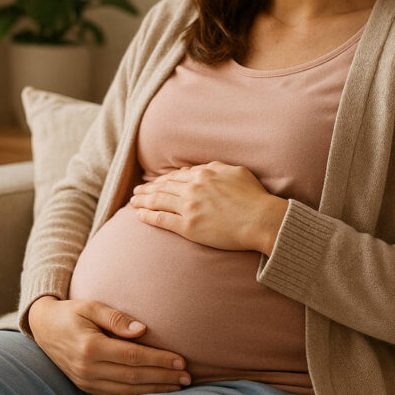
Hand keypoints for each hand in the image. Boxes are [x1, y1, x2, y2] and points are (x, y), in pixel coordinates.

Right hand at [27, 296, 190, 394]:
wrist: (44, 328)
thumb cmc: (72, 312)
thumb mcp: (91, 306)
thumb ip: (116, 318)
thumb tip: (143, 330)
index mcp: (90, 347)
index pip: (133, 357)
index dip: (159, 360)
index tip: (181, 360)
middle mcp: (88, 368)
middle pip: (134, 377)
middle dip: (163, 377)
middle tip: (187, 377)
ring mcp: (86, 381)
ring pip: (127, 391)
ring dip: (154, 390)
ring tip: (177, 386)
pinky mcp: (86, 386)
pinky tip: (155, 392)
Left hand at [127, 161, 285, 252]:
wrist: (260, 219)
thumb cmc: (253, 196)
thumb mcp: (235, 171)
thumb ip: (214, 167)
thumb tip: (195, 169)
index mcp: (203, 174)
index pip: (175, 176)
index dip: (162, 179)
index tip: (153, 182)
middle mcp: (192, 188)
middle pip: (163, 187)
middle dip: (147, 189)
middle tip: (136, 191)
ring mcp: (189, 208)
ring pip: (158, 201)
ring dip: (143, 200)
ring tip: (133, 201)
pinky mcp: (189, 227)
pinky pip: (162, 220)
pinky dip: (148, 216)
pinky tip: (138, 215)